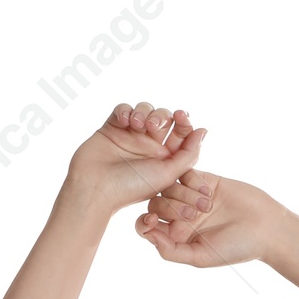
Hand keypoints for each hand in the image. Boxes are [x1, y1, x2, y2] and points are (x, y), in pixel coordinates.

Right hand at [64, 101, 206, 216]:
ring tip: (137, 125)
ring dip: (144, 112)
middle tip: (153, 127)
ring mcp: (129, 136)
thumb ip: (188, 154)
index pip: (180, 131)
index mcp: (163, 158)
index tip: (181, 116)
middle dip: (161, 115)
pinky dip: (125, 111)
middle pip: (163, 116)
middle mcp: (148, 146)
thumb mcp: (167, 175)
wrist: (95, 189)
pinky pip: (122, 108)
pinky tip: (123, 122)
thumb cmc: (131, 188)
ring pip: (144, 109)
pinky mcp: (112, 128)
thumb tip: (203, 131)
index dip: (184, 120)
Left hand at [135, 167, 280, 269]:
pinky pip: (186, 172)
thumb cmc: (236, 248)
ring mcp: (191, 197)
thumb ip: (172, 251)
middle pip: (156, 203)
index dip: (144, 223)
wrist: (266, 227)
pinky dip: (193, 180)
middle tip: (195, 215)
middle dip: (170, 208)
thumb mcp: (201, 257)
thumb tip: (149, 236)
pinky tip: (208, 190)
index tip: (152, 221)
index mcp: (176, 239)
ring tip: (208, 204)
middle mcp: (180, 217)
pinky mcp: (205, 179)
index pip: (147, 226)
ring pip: (169, 186)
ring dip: (184, 194)